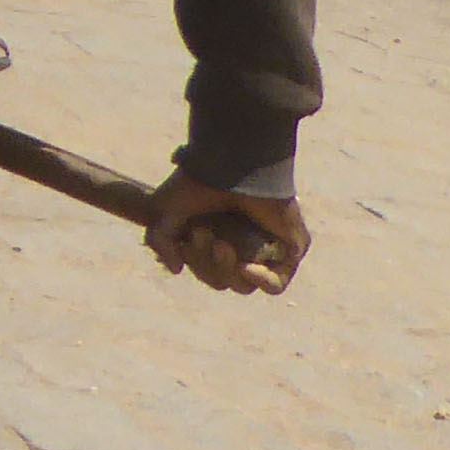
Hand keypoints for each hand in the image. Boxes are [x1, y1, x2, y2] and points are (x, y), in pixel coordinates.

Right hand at [144, 174, 305, 295]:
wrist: (232, 165)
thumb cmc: (198, 182)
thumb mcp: (165, 213)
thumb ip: (160, 241)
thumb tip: (176, 269)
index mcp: (218, 235)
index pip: (204, 269)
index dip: (194, 260)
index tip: (189, 234)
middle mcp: (243, 243)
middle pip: (221, 280)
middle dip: (207, 264)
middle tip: (203, 233)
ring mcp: (267, 247)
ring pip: (243, 284)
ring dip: (227, 270)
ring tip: (223, 245)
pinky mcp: (289, 249)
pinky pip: (276, 284)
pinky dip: (260, 280)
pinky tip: (245, 266)